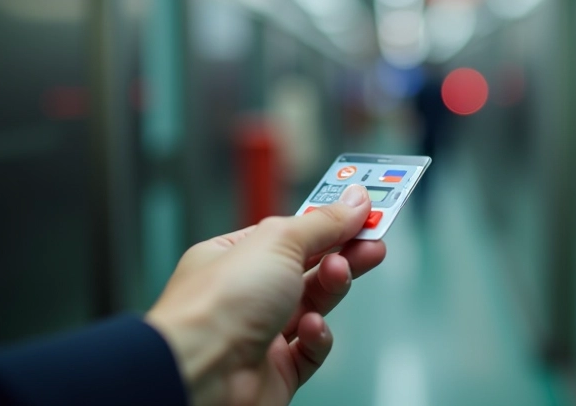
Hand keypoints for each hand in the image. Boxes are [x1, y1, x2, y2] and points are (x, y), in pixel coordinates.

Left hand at [146, 185, 384, 405]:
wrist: (200, 374)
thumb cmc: (219, 304)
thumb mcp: (279, 241)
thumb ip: (323, 222)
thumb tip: (355, 201)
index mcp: (234, 256)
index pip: (290, 233)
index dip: (327, 221)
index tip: (363, 212)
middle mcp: (244, 294)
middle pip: (306, 267)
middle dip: (342, 252)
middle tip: (374, 240)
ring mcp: (259, 334)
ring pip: (312, 306)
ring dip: (331, 288)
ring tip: (339, 274)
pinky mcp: (276, 371)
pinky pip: (310, 350)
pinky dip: (318, 337)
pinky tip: (312, 327)